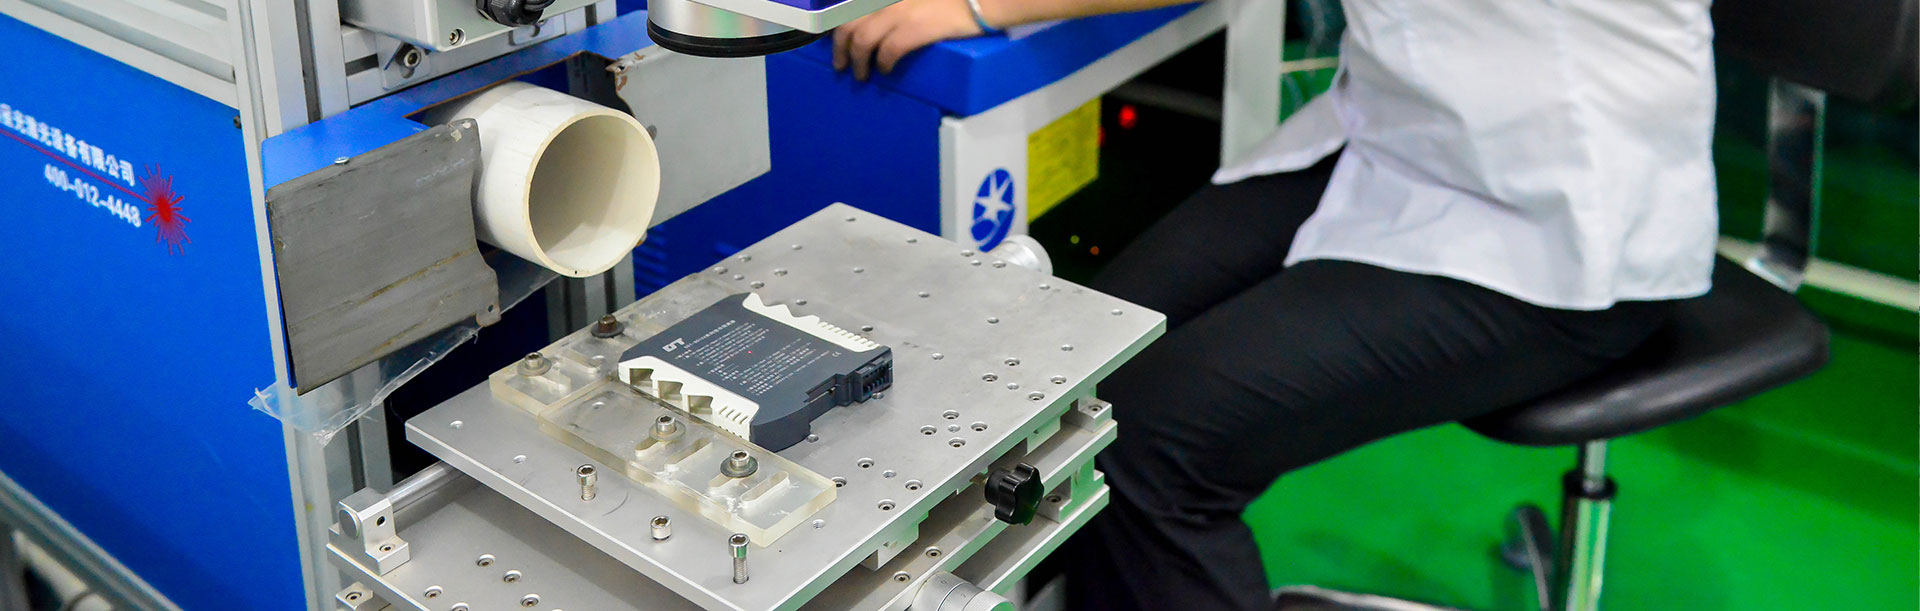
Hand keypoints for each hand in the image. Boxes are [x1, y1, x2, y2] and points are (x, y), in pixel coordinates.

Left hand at [833, 0, 984, 79]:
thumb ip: (894, 6)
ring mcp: (899, 11)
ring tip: (861, 75)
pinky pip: (888, 51)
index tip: (833, 39)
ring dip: (857, 62)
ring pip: (862, 40)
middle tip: (841, 64)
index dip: (835, 25)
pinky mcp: (915, 27)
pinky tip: (885, 71)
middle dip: (839, 48)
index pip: (848, 6)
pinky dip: (883, 64)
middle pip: (847, 24)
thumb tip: (879, 23)